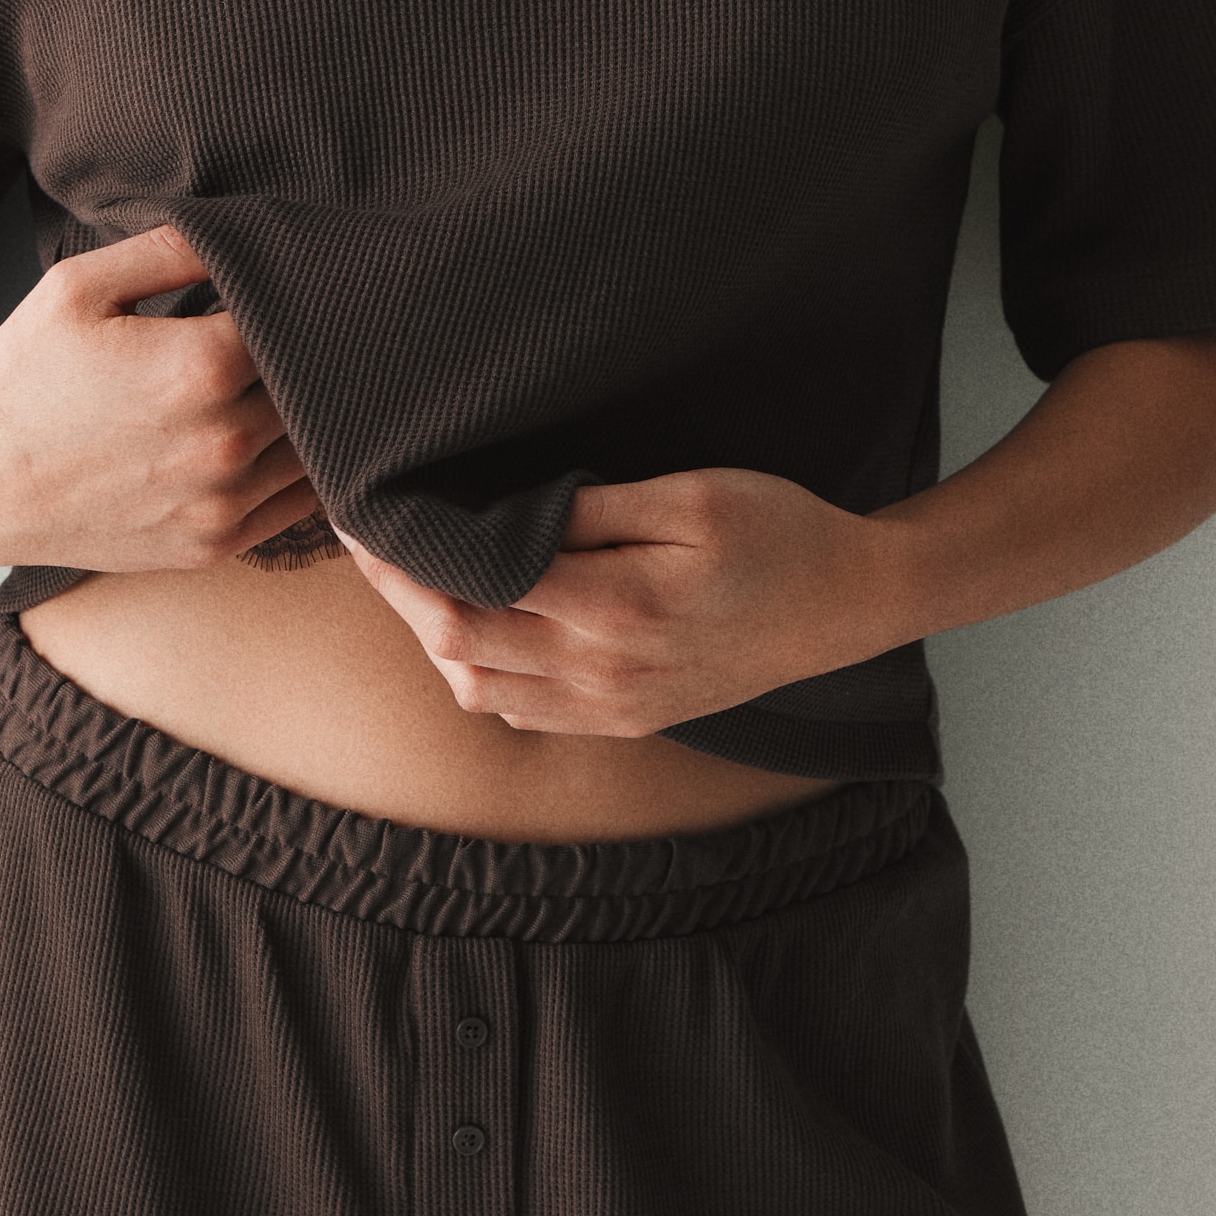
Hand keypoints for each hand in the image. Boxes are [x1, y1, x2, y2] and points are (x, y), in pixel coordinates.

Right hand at [0, 224, 321, 575]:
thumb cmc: (20, 379)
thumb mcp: (78, 287)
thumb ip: (172, 248)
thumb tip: (251, 231)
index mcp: (199, 366)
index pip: (301, 318)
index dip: (304, 297)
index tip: (298, 287)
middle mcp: (223, 441)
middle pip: (320, 383)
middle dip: (317, 353)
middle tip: (315, 331)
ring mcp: (222, 503)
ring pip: (322, 446)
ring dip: (322, 413)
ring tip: (304, 383)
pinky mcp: (215, 546)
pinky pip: (300, 504)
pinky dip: (309, 469)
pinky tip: (290, 436)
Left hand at [340, 468, 912, 734]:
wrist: (847, 604)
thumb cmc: (778, 531)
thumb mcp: (691, 494)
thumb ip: (591, 508)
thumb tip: (501, 514)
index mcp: (614, 607)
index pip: (471, 589)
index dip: (405, 556)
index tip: (368, 514)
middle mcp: (603, 672)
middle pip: (458, 646)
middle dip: (400, 595)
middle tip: (367, 543)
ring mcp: (613, 707)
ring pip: (480, 691)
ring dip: (434, 641)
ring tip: (414, 582)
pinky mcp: (626, 720)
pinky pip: (523, 713)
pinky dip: (480, 674)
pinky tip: (476, 629)